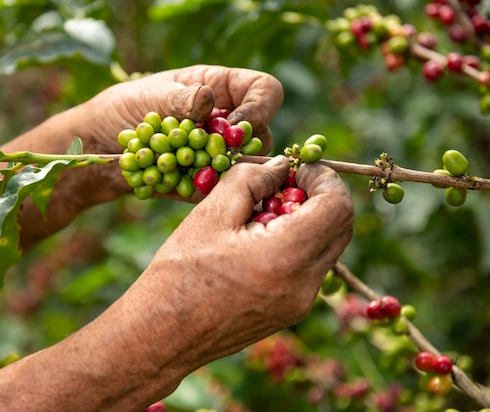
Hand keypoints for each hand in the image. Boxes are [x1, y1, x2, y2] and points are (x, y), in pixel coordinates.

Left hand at [11, 65, 283, 246]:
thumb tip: (208, 101)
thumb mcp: (147, 97)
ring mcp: (215, 153)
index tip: (234, 126)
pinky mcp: (202, 180)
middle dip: (242, 148)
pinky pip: (216, 189)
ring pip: (243, 168)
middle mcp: (224, 121)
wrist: (96, 148)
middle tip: (215, 155)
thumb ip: (179, 99)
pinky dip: (201, 189)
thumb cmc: (120, 109)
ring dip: (221, 172)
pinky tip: (174, 183)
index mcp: (218, 87)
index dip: (260, 108)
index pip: (264, 91)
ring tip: (187, 169)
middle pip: (261, 135)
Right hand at [127, 157, 353, 366]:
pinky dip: (296, 244)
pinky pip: (310, 268)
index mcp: (285, 258)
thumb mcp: (210, 214)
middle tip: (280, 185)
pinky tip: (257, 241)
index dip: (323, 178)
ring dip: (307, 220)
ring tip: (262, 214)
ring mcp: (300, 303)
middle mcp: (303, 285)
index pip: (337, 207)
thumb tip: (280, 167)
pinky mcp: (290, 312)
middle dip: (318, 196)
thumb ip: (251, 180)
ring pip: (327, 247)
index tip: (293, 169)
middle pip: (341, 227)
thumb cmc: (179, 273)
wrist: (162, 335)